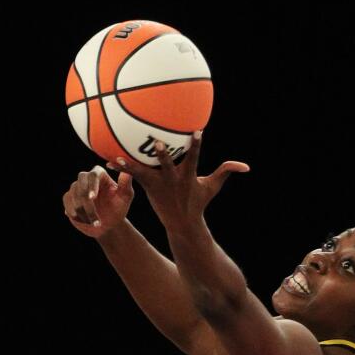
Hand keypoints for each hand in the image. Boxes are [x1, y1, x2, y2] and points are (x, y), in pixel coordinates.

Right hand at [62, 166, 134, 236]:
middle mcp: (86, 178)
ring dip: (83, 212)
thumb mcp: (126, 196)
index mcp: (100, 174)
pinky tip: (85, 221)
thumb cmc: (118, 208)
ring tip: (95, 223)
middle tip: (95, 217)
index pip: (93, 175)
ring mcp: (76, 188)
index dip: (92, 186)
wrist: (109, 224)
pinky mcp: (69, 198)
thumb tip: (126, 171)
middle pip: (80, 185)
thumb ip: (126, 183)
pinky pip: (67, 203)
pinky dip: (75, 213)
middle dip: (86, 203)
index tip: (93, 198)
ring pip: (73, 196)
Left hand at [109, 131, 247, 231]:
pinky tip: (108, 160)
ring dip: (131, 165)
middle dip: (163, 155)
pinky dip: (122, 168)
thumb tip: (246, 166)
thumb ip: (227, 172)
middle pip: (166, 165)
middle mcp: (172, 180)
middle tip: (156, 143)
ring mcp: (158, 184)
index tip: (197, 132)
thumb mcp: (212, 187)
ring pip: (143, 172)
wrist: (182, 222)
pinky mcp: (147, 188)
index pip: (194, 158)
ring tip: (117, 157)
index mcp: (188, 176)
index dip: (195, 146)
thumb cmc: (197, 201)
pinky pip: (133, 176)